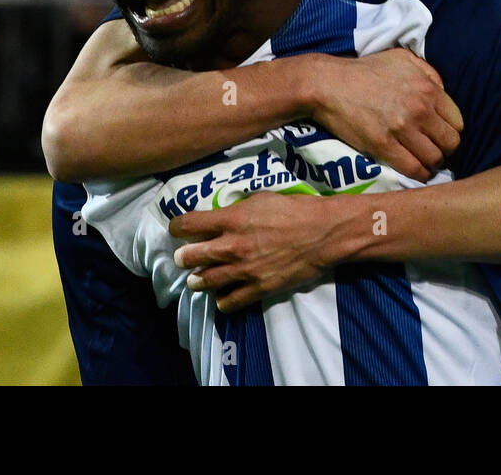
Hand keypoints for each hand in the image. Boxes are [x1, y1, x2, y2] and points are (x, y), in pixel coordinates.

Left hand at [171, 192, 362, 311]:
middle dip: (183, 257)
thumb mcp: (261, 199)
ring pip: (204, 282)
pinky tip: (223, 295)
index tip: (177, 229)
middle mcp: (232, 246)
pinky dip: (222, 299)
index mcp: (232, 220)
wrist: (323, 233)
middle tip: (184, 257)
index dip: (177, 227)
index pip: (187, 225)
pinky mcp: (258, 288)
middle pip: (190, 257)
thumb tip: (219, 216)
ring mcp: (244, 270)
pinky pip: (229, 302)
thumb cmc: (295, 210)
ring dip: (198, 280)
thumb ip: (236, 210)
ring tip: (199, 278)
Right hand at [308, 49, 462, 179]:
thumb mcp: (402, 58)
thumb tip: (443, 93)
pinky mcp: (383, 145)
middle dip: (445, 149)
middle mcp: (419, 109)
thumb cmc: (365, 70)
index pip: (458, 122)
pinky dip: (419, 173)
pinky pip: (413, 168)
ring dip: (432, 163)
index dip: (451, 131)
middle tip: (435, 150)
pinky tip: (416, 170)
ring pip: (434, 158)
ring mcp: (401, 129)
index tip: (441, 135)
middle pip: (451, 143)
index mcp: (428, 88)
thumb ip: (429, 73)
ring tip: (425, 161)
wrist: (328, 83)